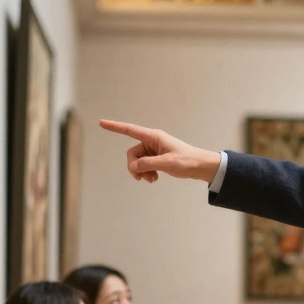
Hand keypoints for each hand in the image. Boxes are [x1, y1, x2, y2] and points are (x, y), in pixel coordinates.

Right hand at [99, 121, 220, 183]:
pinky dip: (147, 173)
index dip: (115, 127)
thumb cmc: (187, 161)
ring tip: (152, 180)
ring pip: (138, 161)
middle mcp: (152, 141)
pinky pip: (145, 165)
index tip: (101, 123)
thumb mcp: (166, 163)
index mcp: (154, 137)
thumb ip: (148, 164)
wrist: (202, 167)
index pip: (130, 130)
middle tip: (142, 178)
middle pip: (132, 153)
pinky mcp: (157, 158)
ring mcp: (154, 150)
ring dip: (142, 172)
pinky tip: (154, 179)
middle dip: (135, 167)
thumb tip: (133, 166)